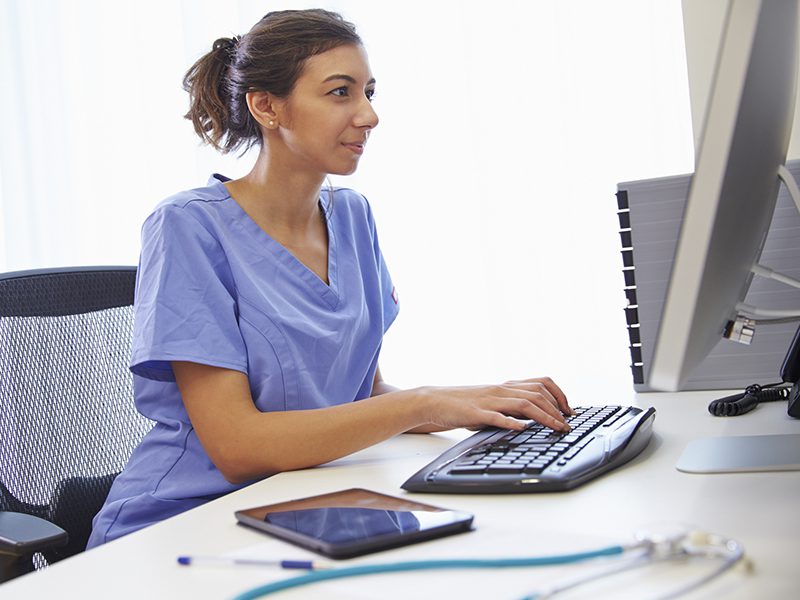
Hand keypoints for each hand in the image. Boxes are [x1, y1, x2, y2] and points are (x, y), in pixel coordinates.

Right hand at [418, 377, 571, 432]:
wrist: (435, 401)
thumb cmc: (464, 404)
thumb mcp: (492, 401)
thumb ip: (512, 406)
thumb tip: (535, 418)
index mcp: (506, 386)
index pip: (541, 383)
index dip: (560, 395)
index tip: (570, 411)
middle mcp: (501, 390)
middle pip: (537, 393)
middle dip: (557, 409)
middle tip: (568, 425)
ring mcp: (489, 401)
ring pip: (523, 403)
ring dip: (544, 416)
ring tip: (557, 428)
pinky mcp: (475, 413)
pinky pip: (496, 416)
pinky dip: (511, 422)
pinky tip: (522, 428)